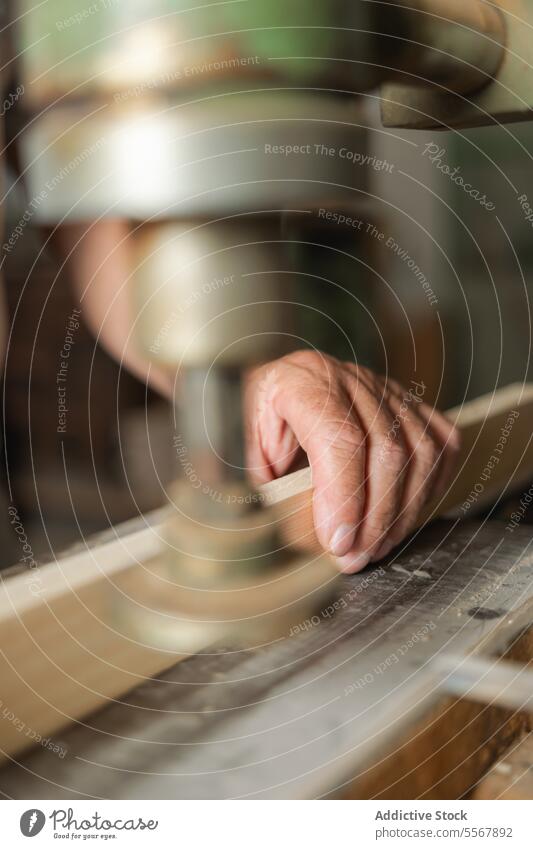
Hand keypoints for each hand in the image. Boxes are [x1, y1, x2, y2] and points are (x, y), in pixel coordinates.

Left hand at [245, 350, 460, 572]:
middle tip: (354, 558)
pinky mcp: (410, 403)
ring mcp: (385, 389)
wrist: (278, 385)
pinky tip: (404, 517)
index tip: (337, 543)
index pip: (340, 439)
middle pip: (386, 450)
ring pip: (420, 452)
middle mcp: (348, 380)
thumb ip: (265, 486)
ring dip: (402, 512)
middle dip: (375, 518)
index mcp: (301, 382)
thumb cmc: (259, 422)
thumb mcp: (243, 450)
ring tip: (376, 547)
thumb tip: (291, 537)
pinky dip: (430, 488)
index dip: (344, 498)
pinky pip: (440, 445)